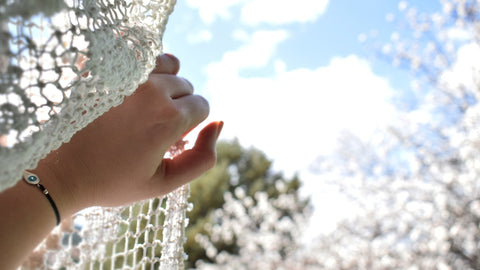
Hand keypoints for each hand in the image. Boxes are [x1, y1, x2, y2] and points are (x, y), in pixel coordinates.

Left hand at [34, 54, 221, 215]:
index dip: (191, 125)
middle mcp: (151, 89)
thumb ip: (203, 157)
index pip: (202, 105)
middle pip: (186, 86)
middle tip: (153, 127)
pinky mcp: (105, 69)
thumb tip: (220, 122)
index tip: (170, 139)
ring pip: (168, 65)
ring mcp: (126, 75)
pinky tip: (133, 90)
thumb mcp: (165, 183)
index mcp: (168, 118)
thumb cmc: (114, 180)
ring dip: (164, 83)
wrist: (62, 172)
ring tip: (146, 106)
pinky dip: (144, 68)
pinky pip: (139, 56)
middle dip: (178, 106)